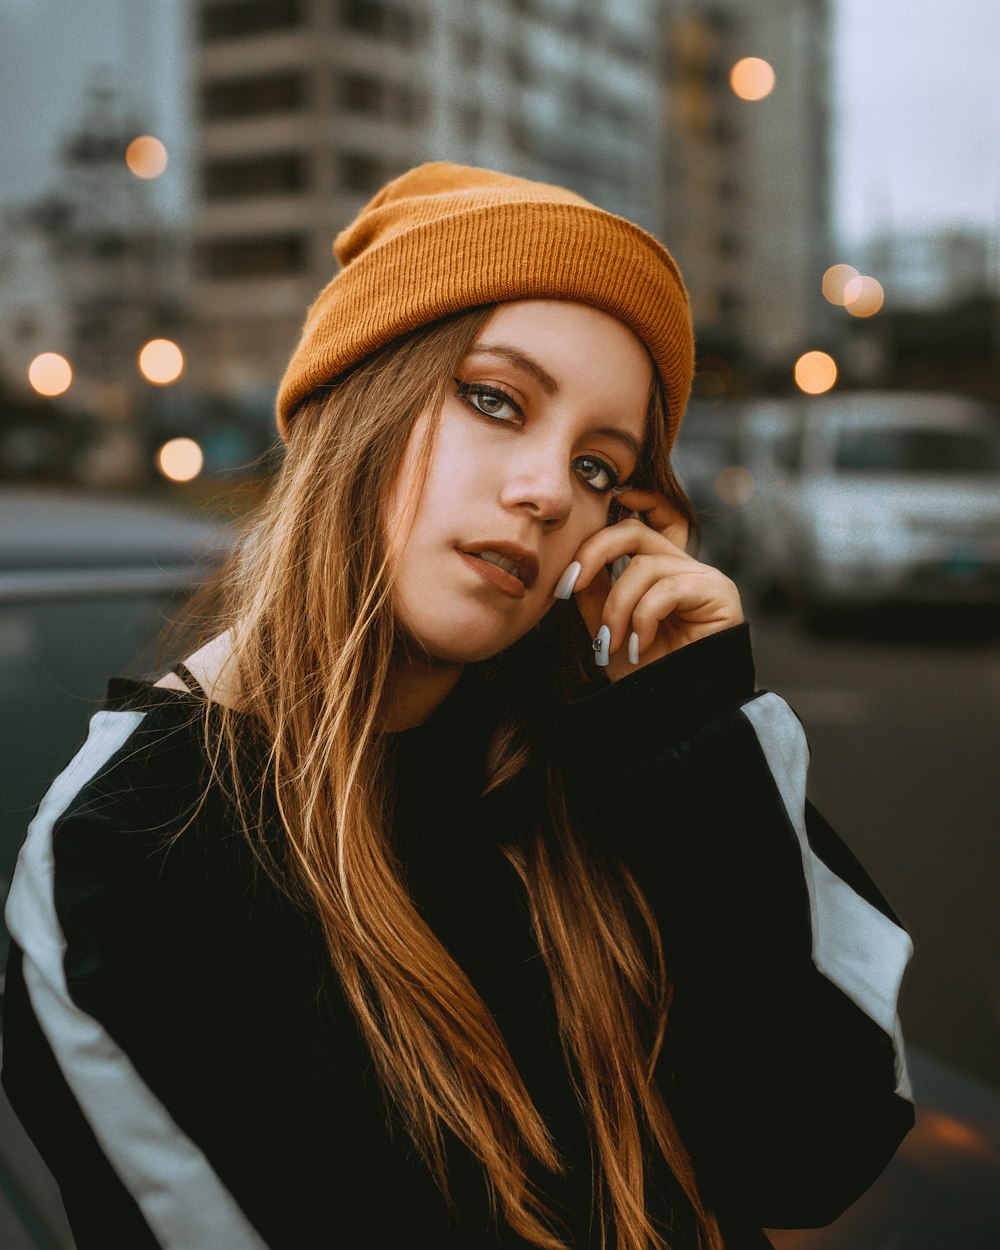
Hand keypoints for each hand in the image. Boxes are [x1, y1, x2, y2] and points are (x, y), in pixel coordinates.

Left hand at [560, 488, 743, 680]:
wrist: (676, 713)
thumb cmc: (647, 673)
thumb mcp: (607, 626)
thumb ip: (596, 591)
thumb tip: (574, 562)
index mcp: (656, 571)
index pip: (636, 524)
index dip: (603, 528)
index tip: (575, 555)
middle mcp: (681, 567)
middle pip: (634, 532)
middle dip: (594, 553)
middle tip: (570, 586)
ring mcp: (702, 576)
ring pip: (644, 566)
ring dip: (618, 607)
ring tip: (614, 642)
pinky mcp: (718, 591)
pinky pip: (668, 588)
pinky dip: (644, 617)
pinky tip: (641, 645)